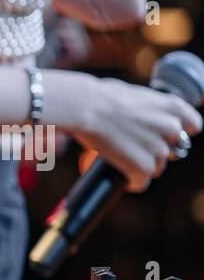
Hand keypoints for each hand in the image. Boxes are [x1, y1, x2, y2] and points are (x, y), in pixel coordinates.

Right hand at [74, 77, 201, 191]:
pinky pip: (142, 182)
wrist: (86, 108)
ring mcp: (158, 149)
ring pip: (156, 168)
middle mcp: (171, 127)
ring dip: (142, 167)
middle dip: (156, 152)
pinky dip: (133, 183)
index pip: (194, 126)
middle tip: (135, 150)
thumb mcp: (137, 96)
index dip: (178, 134)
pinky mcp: (142, 167)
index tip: (165, 137)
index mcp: (173, 106)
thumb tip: (142, 117)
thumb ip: (150, 109)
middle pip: (172, 151)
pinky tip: (124, 179)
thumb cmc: (102, 97)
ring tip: (123, 162)